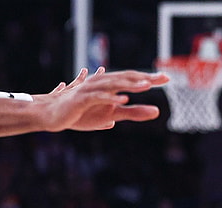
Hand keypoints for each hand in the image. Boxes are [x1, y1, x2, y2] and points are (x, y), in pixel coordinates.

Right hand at [34, 67, 168, 131]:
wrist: (53, 115)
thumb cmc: (83, 113)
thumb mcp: (113, 114)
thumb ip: (133, 112)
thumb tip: (154, 112)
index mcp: (109, 86)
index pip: (132, 79)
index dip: (148, 78)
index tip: (167, 78)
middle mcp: (101, 83)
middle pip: (126, 77)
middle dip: (144, 78)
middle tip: (163, 78)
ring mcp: (91, 90)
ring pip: (113, 84)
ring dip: (130, 85)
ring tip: (147, 85)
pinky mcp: (81, 99)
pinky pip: (98, 97)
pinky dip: (110, 98)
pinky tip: (123, 100)